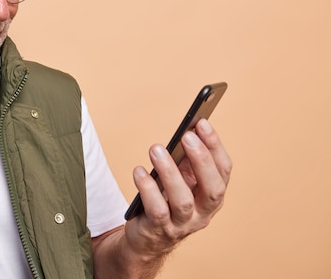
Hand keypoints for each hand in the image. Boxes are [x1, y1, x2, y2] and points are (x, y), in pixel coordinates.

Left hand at [125, 119, 231, 256]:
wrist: (146, 239)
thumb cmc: (165, 201)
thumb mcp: (179, 181)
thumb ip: (185, 161)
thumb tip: (187, 131)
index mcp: (212, 196)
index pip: (223, 171)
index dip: (215, 147)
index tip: (202, 123)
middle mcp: (203, 213)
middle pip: (213, 189)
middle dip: (201, 160)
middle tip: (186, 136)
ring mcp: (182, 225)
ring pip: (183, 200)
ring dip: (170, 172)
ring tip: (156, 149)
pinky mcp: (159, 231)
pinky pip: (156, 210)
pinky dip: (148, 189)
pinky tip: (139, 171)